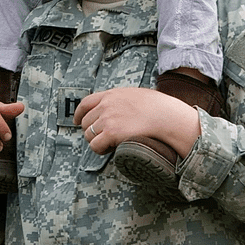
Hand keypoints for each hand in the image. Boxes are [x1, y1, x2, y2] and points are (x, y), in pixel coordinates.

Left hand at [73, 87, 200, 155]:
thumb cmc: (158, 109)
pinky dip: (100, 149)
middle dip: (93, 131)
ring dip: (97, 141)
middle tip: (105, 138)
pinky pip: (95, 145)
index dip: (79, 114)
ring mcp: (107, 119)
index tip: (77, 121)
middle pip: (86, 122)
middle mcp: (106, 105)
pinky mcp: (111, 133)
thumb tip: (119, 108)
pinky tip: (111, 149)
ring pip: (89, 135)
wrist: (167, 117)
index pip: (86, 103)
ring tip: (110, 144)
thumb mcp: (136, 95)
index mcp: (111, 95)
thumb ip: (122, 100)